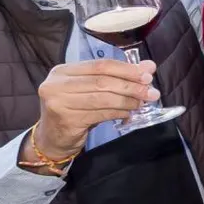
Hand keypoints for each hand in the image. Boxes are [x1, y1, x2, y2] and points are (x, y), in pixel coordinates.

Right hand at [33, 59, 159, 157]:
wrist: (53, 139)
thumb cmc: (75, 110)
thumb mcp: (92, 90)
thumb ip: (117, 77)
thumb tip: (148, 67)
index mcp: (62, 71)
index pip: (100, 65)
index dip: (126, 69)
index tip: (148, 74)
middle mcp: (56, 84)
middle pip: (102, 81)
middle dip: (130, 86)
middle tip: (151, 92)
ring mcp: (58, 102)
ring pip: (102, 98)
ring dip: (127, 101)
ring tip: (141, 104)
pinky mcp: (66, 120)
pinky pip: (100, 114)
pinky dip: (118, 113)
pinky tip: (128, 114)